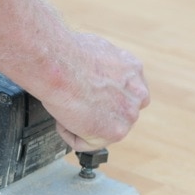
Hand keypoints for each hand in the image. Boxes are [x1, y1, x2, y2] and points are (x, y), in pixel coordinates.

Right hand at [45, 32, 149, 150]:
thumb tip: (93, 75)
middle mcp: (137, 93)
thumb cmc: (65, 55)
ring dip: (80, 124)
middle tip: (73, 106)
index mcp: (133, 69)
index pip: (127, 94)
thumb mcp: (94, 51)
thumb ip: (103, 69)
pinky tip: (62, 116)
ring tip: (66, 107)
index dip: (105, 99)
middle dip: (95, 115)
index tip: (90, 99)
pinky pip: (86, 143)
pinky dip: (68, 133)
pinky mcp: (114, 132)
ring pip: (102, 131)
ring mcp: (128, 114)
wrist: (57, 64)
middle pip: (117, 115)